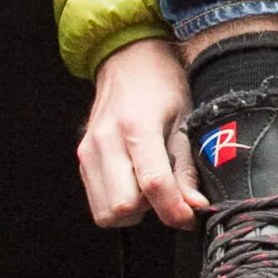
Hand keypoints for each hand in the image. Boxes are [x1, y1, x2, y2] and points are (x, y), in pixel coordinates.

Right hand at [76, 38, 203, 228]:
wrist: (127, 60)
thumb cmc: (161, 84)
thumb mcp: (185, 119)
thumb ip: (187, 167)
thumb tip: (194, 207)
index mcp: (136, 126)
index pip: (153, 183)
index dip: (174, 209)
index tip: (190, 217)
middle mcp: (105, 141)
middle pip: (123, 207)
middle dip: (150, 210)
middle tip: (168, 192)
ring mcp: (88, 151)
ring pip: (106, 212)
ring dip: (132, 211)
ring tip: (149, 185)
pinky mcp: (82, 159)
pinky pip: (97, 202)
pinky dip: (118, 202)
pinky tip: (134, 182)